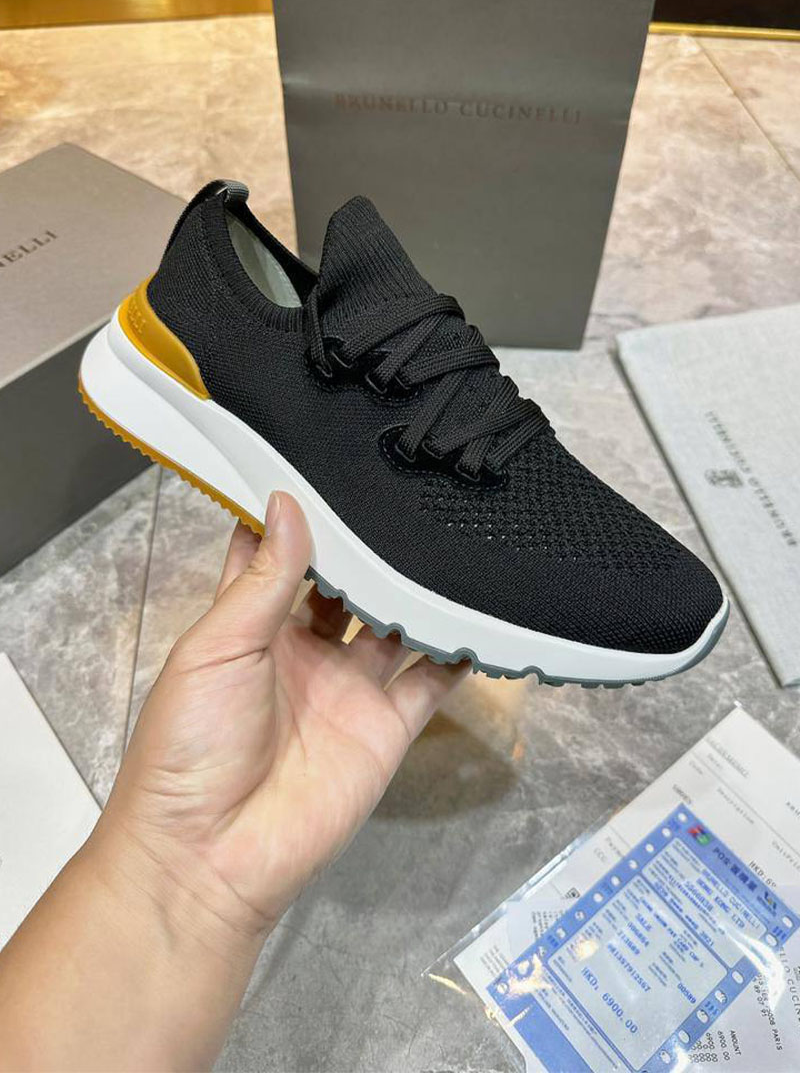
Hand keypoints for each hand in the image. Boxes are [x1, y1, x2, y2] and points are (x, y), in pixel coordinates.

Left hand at [100, 491, 467, 943]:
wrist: (212, 855)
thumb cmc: (193, 742)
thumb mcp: (217, 648)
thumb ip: (265, 580)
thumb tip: (287, 501)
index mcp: (249, 626)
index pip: (274, 555)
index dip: (293, 515)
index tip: (324, 463)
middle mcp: (302, 649)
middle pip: (344, 584)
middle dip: (366, 544)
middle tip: (403, 489)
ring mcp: (348, 687)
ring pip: (391, 622)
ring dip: (414, 588)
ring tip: (448, 534)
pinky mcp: (386, 726)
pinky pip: (429, 680)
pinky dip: (456, 652)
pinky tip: (480, 611)